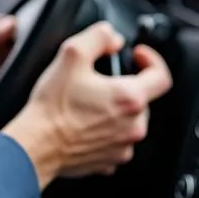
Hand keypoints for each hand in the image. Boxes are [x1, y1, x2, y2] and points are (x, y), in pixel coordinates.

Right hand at [2, 21, 172, 188]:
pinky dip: (105, 131)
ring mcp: (122, 146)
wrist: (36, 145)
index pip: (162, 76)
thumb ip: (98, 37)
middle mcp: (133, 126)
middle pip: (142, 99)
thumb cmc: (53, 107)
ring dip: (114, 109)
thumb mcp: (71, 55)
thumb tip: (112, 38)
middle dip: (125, 85)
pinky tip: (83, 123)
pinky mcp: (109, 160)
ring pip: (129, 121)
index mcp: (130, 98)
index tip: (137, 56)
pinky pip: (115, 141)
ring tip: (87, 103)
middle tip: (99, 80)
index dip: (152, 60)